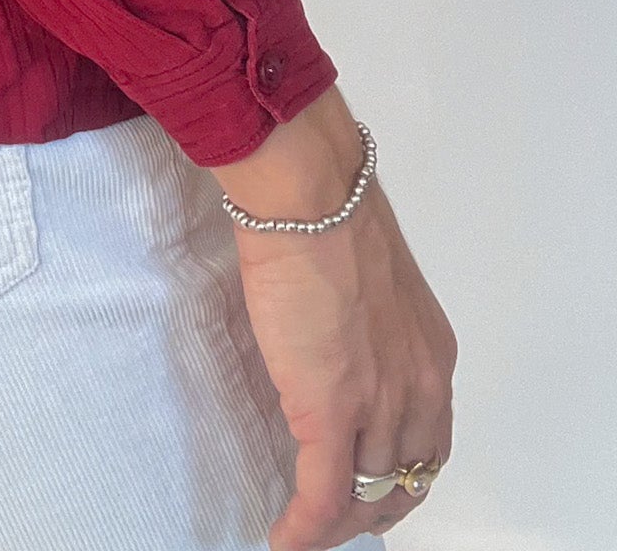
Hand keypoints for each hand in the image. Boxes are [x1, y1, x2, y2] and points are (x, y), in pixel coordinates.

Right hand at [212, 88, 457, 550]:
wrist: (310, 198)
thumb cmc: (328, 214)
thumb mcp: (370, 282)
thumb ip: (367, 326)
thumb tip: (333, 344)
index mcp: (431, 355)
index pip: (429, 440)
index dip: (401, 473)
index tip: (374, 485)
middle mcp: (420, 389)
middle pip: (404, 478)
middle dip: (374, 510)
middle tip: (340, 520)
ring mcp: (378, 404)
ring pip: (366, 496)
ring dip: (335, 523)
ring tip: (306, 530)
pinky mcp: (331, 413)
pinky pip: (324, 496)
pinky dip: (305, 528)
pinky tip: (283, 540)